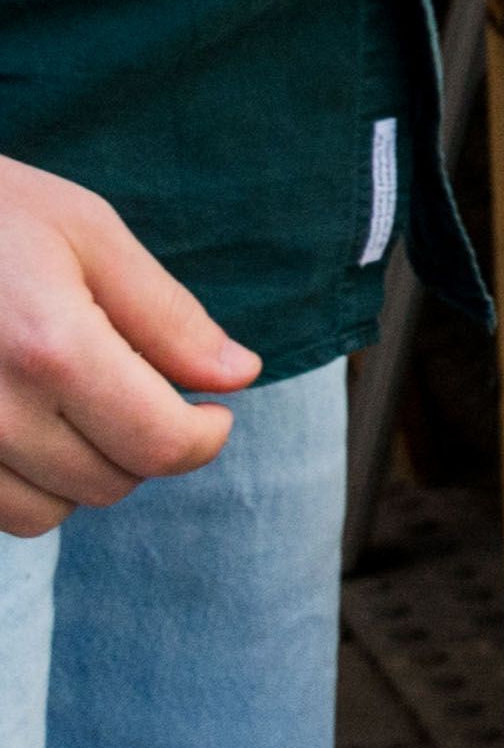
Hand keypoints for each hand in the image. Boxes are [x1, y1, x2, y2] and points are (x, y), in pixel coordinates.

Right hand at [0, 161, 256, 534]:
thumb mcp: (88, 234)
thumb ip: (166, 315)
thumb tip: (237, 376)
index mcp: (51, 348)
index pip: (159, 444)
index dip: (203, 437)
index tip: (211, 411)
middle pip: (109, 483)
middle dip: (143, 445)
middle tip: (134, 388)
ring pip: (45, 513)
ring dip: (78, 472)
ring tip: (73, 405)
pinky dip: (19, 482)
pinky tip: (24, 421)